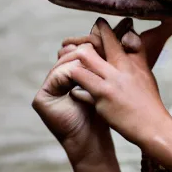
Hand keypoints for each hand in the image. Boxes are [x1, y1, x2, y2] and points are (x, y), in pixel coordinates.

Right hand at [32, 28, 112, 165]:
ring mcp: (49, 88)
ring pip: (64, 62)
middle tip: (100, 37)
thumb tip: (130, 29)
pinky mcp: (41, 98)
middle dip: (87, 45)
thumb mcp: (115, 84)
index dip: (96, 41)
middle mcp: (59, 78)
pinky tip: (84, 70)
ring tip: (93, 54)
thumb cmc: (112, 116)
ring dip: (80, 57)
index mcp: (74, 73)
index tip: (110, 32)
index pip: (82, 50)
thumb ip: (115, 61)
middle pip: (71, 52)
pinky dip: (71, 71)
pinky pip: (57, 76)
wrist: (98, 142)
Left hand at [57, 17, 171, 146]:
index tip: (96, 24)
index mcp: (131, 63)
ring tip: (69, 70)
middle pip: (91, 49)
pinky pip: (80, 89)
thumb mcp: (146, 75)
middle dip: (79, 47)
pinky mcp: (102, 100)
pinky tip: (75, 93)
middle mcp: (119, 70)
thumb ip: (136, 55)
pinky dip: (76, 90)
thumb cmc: (149, 102)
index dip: (102, 29)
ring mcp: (109, 85)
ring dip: (72, 67)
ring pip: (81, 65)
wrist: (154, 126)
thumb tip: (130, 36)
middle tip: (70, 48)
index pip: (113, 39)